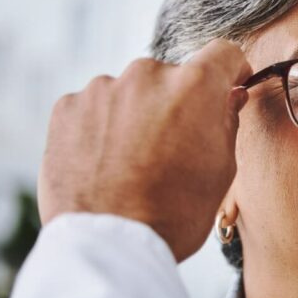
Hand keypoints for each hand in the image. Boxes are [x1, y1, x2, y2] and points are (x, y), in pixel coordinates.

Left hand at [38, 40, 251, 261]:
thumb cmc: (176, 211)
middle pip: (172, 76)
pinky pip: (96, 106)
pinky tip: (108, 162)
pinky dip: (104, 126)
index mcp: (194, 86)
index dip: (230, 70)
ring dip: (138, 113)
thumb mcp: (222, 169)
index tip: (228, 86)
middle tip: (176, 144)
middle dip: (177, 101)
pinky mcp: (67, 107)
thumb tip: (228, 96)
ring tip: (135, 160)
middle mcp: (147, 75)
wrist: (111, 244)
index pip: (223, 53)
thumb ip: (227, 121)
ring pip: (131, 92)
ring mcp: (103, 89)